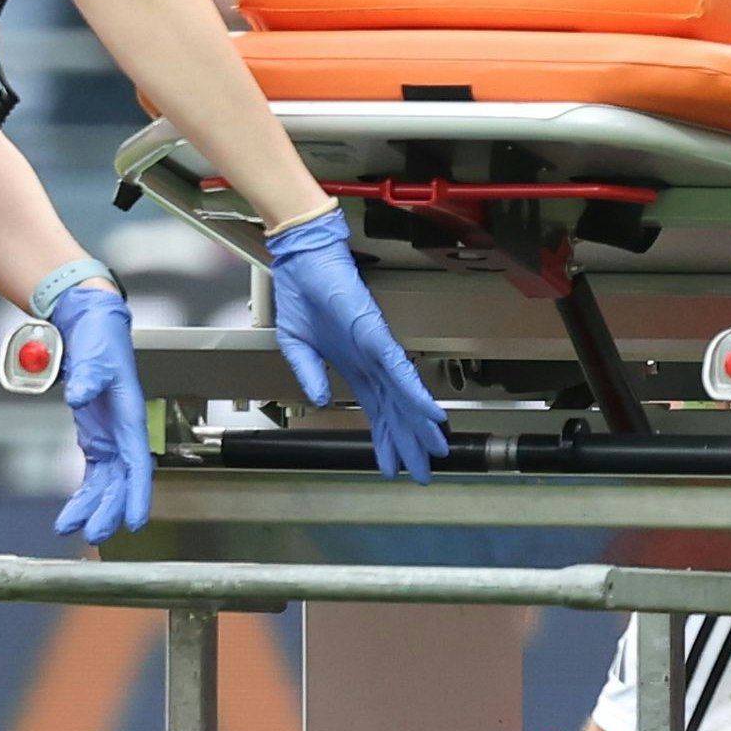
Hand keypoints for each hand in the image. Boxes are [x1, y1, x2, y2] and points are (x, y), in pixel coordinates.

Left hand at [50, 284, 151, 542]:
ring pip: (107, 482)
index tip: (135, 520)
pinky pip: (93, 474)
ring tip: (73, 529)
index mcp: (131, 414)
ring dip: (94, 507)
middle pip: (123, 480)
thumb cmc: (100, 338)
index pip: (138, 462)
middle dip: (111, 508)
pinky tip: (72, 513)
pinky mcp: (95, 437)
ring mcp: (110, 436)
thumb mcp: (96, 352)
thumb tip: (79, 396)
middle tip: (94, 534)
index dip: (138, 493)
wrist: (89, 326)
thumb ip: (90, 376)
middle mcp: (124, 431)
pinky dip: (83, 495)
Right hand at [264, 210, 451, 481]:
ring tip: (435, 452)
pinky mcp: (375, 333)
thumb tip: (317, 401)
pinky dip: (415, 392)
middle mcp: (372, 361)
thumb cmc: (303, 292)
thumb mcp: (295, 346)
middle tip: (423, 472)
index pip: (376, 411)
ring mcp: (377, 347)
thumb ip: (308, 375)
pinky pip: (398, 368)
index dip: (385, 439)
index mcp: (354, 366)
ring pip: (404, 395)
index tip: (392, 466)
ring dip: (419, 425)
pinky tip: (429, 413)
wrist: (302, 258)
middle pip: (396, 410)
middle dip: (409, 443)